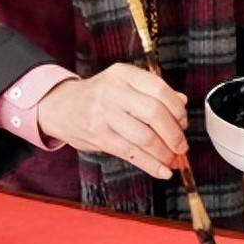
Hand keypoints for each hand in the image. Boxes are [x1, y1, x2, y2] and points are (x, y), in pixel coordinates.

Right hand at [36, 63, 187, 179]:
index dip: (177, 110)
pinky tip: (162, 170)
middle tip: (181, 145)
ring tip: (172, 159)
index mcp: (123, 74)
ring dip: (164, 153)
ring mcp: (104, 114)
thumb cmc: (96, 95)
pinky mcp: (99, 136)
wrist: (60, 106)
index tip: (183, 122)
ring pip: (145, 136)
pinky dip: (150, 165)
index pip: (160, 90)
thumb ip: (151, 91)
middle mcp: (113, 91)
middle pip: (155, 113)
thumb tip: (181, 102)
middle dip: (174, 134)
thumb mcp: (122, 83)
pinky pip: (131, 153)